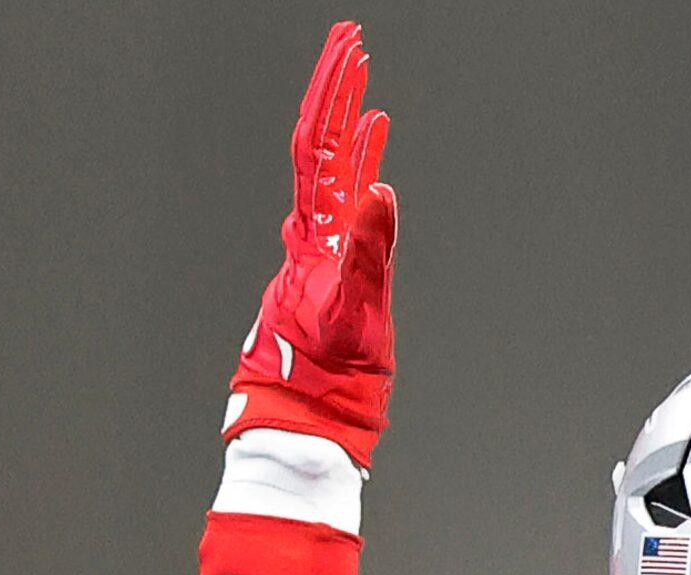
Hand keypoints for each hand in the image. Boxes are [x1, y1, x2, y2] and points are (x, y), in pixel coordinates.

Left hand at [226, 21, 397, 465]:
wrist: (311, 418)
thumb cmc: (327, 377)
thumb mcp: (354, 314)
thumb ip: (370, 251)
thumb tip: (380, 189)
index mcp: (314, 234)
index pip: (315, 144)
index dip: (331, 94)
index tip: (351, 52)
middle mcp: (314, 230)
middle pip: (318, 140)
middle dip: (334, 87)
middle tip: (352, 40)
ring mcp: (325, 244)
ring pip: (332, 163)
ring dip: (346, 116)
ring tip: (363, 75)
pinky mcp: (339, 262)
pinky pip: (348, 197)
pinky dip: (361, 161)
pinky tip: (374, 139)